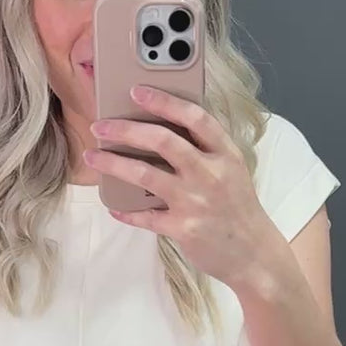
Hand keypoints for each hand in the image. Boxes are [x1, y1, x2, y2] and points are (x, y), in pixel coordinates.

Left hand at [84, 83, 279, 289]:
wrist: (253, 254)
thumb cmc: (238, 208)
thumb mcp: (232, 170)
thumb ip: (205, 150)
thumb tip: (161, 129)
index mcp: (225, 153)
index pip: (195, 117)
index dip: (164, 101)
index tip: (137, 91)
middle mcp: (211, 174)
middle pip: (163, 141)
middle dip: (126, 129)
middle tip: (101, 126)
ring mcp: (196, 202)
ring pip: (145, 175)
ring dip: (113, 163)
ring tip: (92, 156)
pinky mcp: (183, 229)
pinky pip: (145, 216)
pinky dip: (126, 210)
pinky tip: (113, 205)